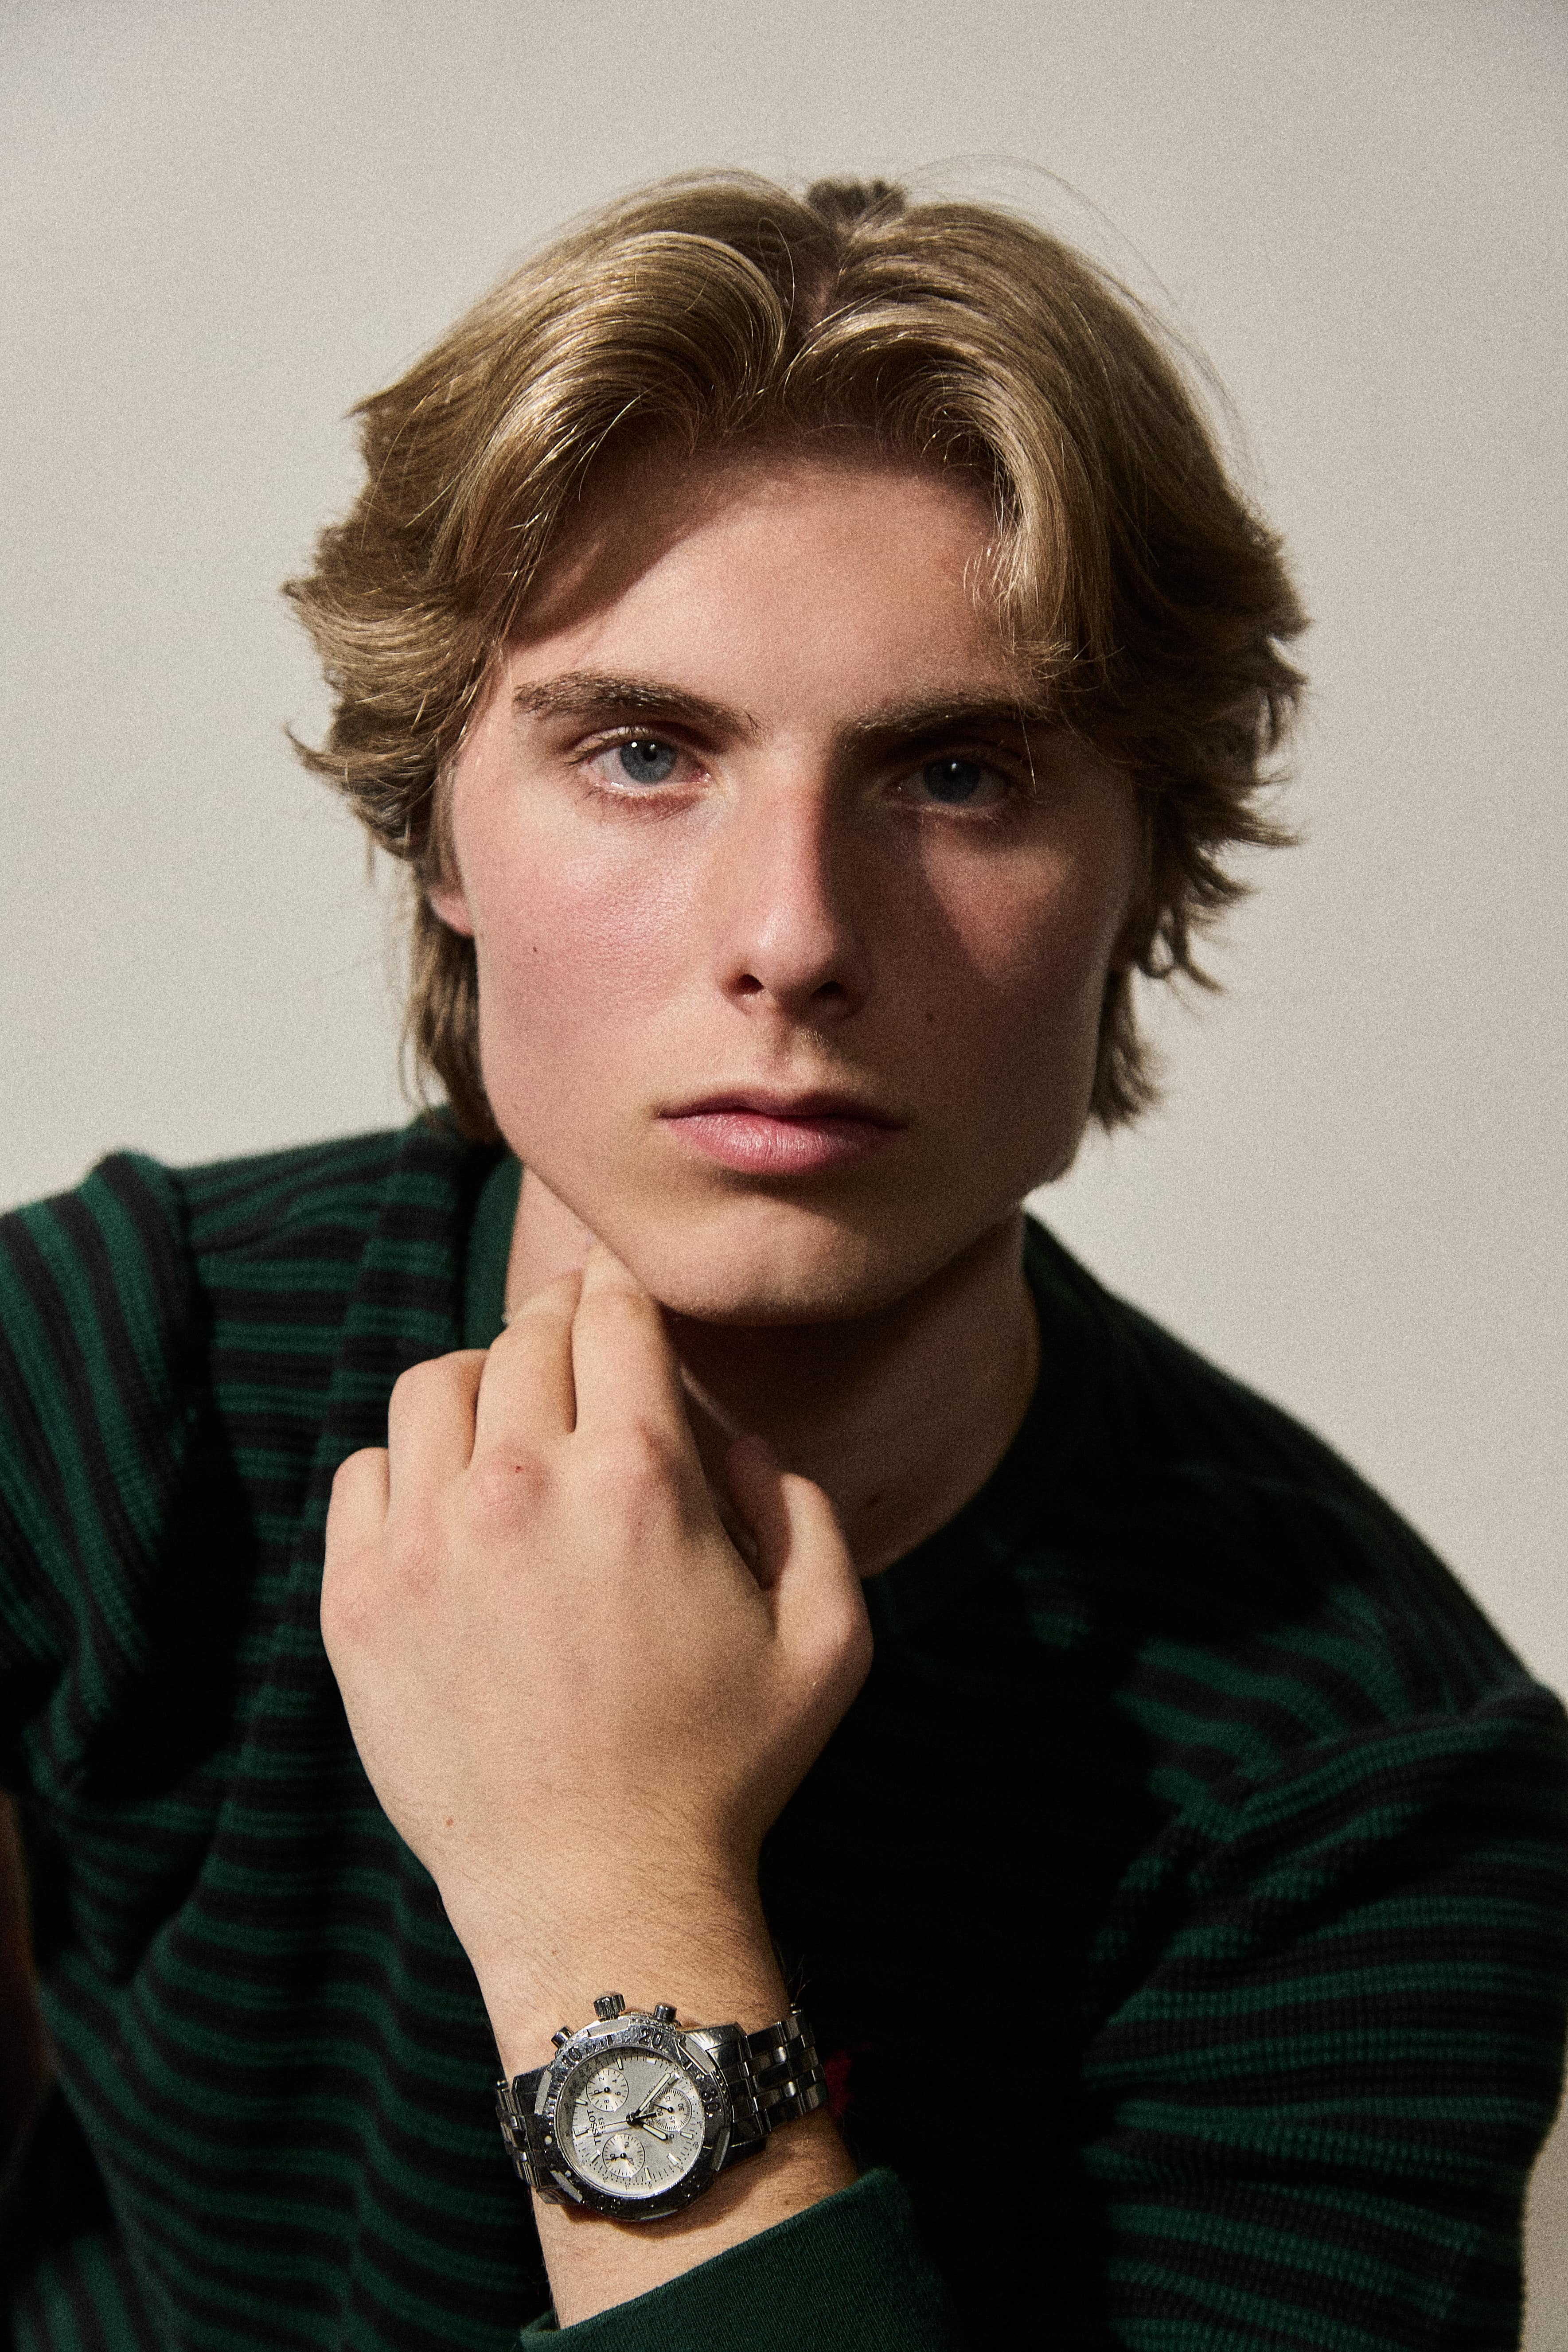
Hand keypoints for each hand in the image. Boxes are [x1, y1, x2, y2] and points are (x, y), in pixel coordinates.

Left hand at [320, 1245, 872, 2072]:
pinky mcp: (360, 1602)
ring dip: (476, 1386)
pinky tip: (445, 1506)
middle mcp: (521, 1486)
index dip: (618, 1294)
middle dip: (557, 1330)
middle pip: (523, 1338)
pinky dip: (404, 1467)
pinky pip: (363, 1472)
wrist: (598, 1893)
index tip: (617, 1302)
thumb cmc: (725, 1770)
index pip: (612, 1315)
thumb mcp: (830, 1638)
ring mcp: (427, 1542)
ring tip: (503, 1423)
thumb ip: (807, 1511)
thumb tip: (739, 1441)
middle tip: (573, 1355)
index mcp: (639, 1476)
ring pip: (430, 1386)